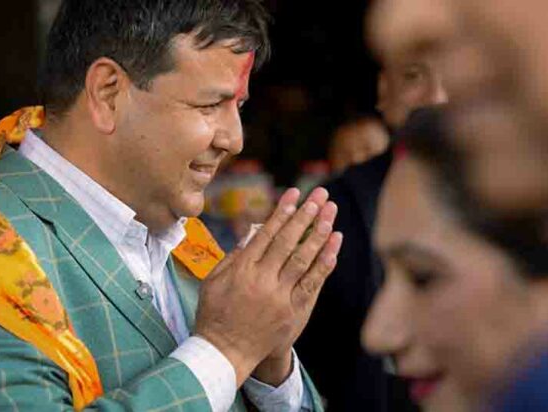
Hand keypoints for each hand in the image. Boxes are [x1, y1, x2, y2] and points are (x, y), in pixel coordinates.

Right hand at [194, 187, 342, 385]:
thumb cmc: (215, 314)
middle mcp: (261, 280)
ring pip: (303, 259)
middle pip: (288, 241)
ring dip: (318, 234)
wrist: (225, 352)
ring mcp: (279, 296)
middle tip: (319, 196)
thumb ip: (233, 257)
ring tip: (331, 213)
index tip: (295, 193)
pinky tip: (334, 246)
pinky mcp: (293, 311)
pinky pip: (312, 284)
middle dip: (305, 215)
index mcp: (241, 269)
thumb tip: (252, 234)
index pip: (266, 233)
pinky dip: (324, 264)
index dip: (282, 212)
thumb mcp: (214, 281)